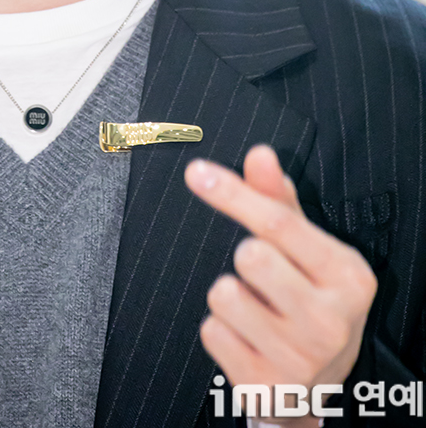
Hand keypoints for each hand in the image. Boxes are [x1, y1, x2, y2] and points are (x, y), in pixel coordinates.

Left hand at [184, 144, 377, 426]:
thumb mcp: (308, 250)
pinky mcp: (266, 388)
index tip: (196, 172)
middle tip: (260, 274)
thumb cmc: (310, 299)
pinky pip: (212, 332)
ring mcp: (301, 360)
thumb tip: (260, 155)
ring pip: (224, 295)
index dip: (233, 193)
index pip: (280, 223)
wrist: (315, 385)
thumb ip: (279, 201)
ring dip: (228, 295)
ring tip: (256, 309)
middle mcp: (332, 321)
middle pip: (251, 256)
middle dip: (243, 257)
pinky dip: (221, 329)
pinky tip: (247, 338)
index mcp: (348, 275)